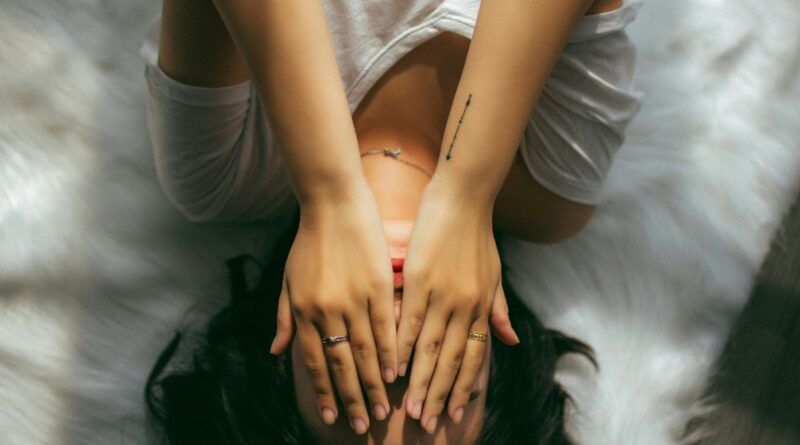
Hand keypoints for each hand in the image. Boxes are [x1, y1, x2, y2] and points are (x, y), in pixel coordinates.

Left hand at [268, 183, 395, 434]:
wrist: (333, 203)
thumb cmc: (308, 241)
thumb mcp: (288, 280)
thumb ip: (284, 318)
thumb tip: (277, 355)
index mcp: (303, 310)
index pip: (312, 361)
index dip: (322, 390)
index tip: (330, 416)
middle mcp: (326, 309)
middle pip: (340, 363)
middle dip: (351, 398)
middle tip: (363, 426)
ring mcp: (354, 297)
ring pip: (365, 350)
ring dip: (374, 382)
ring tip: (383, 408)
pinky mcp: (377, 284)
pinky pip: (385, 325)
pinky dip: (391, 351)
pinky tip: (397, 371)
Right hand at [396, 179, 517, 432]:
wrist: (465, 196)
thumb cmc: (478, 234)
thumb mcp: (495, 274)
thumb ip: (499, 309)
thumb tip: (511, 342)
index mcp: (481, 307)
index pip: (473, 358)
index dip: (463, 388)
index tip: (453, 414)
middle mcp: (465, 307)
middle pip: (452, 361)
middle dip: (439, 394)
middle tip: (427, 423)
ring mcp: (443, 295)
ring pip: (430, 348)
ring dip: (419, 380)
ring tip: (408, 407)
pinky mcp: (421, 280)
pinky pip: (410, 321)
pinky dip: (402, 346)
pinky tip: (392, 366)